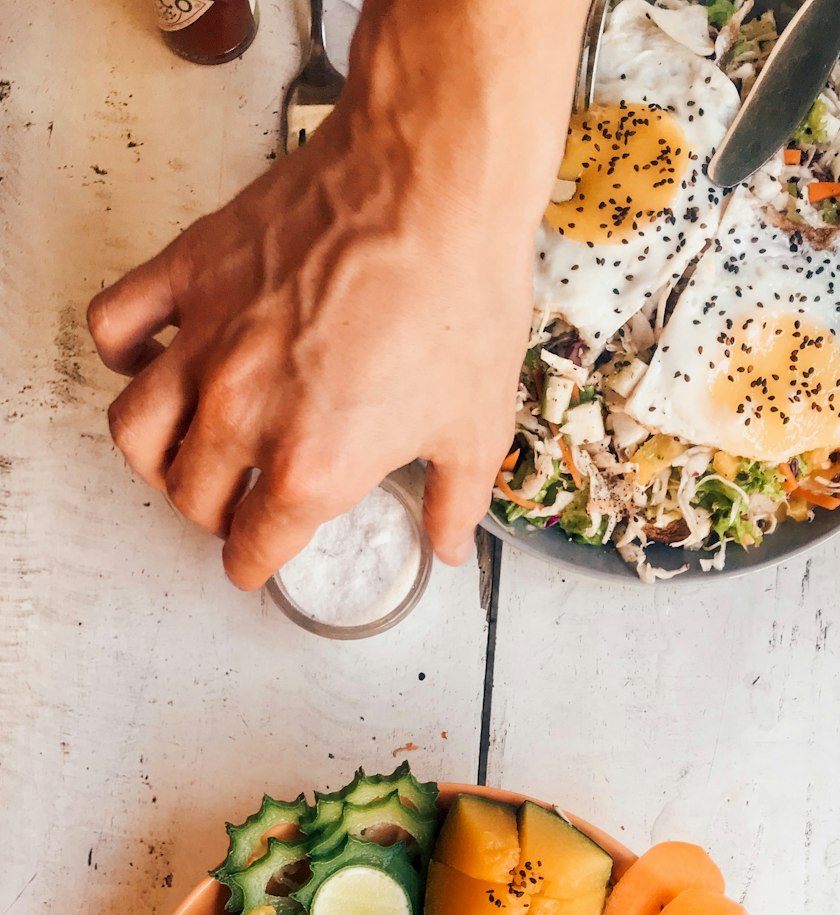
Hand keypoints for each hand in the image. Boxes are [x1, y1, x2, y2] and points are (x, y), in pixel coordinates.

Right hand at [88, 0, 587, 588]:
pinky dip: (124, 353)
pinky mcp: (190, 273)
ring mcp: (207, 342)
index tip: (255, 560)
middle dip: (211, 516)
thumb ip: (456, 502)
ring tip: (183, 454)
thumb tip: (449, 542)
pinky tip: (154, 359)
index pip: (253, 547)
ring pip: (135, 431)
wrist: (434, 180)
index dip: (255, 564)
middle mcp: (243, 414)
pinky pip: (118, 325)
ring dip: (156, 457)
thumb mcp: (477, 424)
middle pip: (190, 496)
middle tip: (234, 505)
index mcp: (310, 467)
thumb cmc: (459, 293)